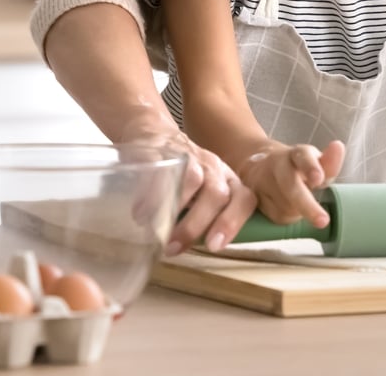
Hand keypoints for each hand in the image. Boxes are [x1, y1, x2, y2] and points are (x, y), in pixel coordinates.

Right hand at [116, 119, 256, 254]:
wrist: (154, 134)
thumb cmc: (181, 176)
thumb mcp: (198, 195)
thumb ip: (198, 220)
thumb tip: (184, 251)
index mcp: (227, 182)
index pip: (244, 200)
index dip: (232, 223)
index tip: (214, 246)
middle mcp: (214, 169)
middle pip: (217, 194)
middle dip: (197, 224)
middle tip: (175, 247)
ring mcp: (191, 157)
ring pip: (192, 180)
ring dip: (174, 210)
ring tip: (157, 233)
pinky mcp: (164, 150)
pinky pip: (162, 170)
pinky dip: (151, 195)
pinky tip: (141, 214)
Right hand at [236, 140, 345, 229]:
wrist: (259, 165)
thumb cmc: (297, 168)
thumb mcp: (314, 162)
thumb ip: (329, 163)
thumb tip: (338, 146)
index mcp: (296, 154)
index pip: (303, 157)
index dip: (311, 167)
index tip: (318, 179)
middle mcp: (276, 164)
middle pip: (290, 186)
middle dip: (307, 205)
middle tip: (322, 221)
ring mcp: (261, 180)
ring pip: (282, 206)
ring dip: (296, 212)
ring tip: (301, 208)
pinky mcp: (250, 196)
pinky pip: (270, 215)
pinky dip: (282, 216)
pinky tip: (285, 211)